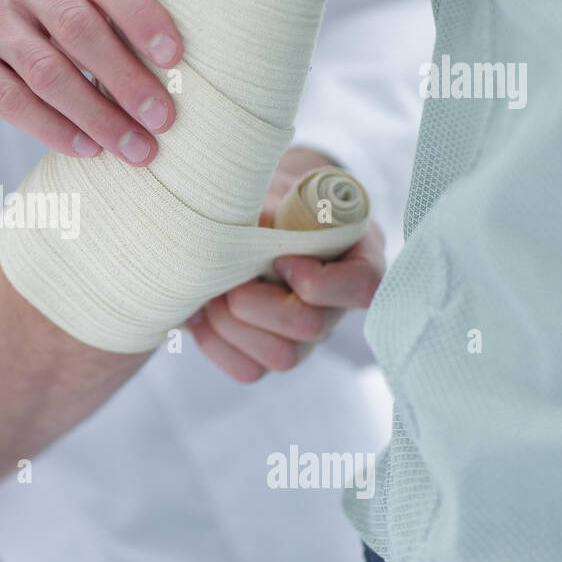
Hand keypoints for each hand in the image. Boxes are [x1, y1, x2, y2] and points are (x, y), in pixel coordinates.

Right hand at [0, 0, 181, 165]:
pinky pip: (12, 100)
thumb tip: (173, 70)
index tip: (175, 59)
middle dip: (127, 81)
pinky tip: (87, 148)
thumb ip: (111, 8)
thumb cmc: (33, 4)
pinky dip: (54, 129)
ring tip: (134, 148)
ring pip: (47, 73)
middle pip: (80, 30)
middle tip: (163, 120)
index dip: (144, 18)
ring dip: (97, 117)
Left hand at [187, 147, 386, 382]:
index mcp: (357, 257)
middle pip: (310, 327)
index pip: (362, 287)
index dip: (319, 281)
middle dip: (257, 302)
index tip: (281, 258)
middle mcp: (337, 306)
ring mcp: (307, 337)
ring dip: (232, 325)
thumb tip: (246, 230)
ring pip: (280, 358)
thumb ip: (272, 209)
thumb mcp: (279, 191)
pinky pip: (248, 370)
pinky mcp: (272, 353)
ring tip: (208, 292)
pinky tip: (199, 312)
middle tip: (227, 275)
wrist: (257, 215)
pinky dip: (215, 343)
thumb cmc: (274, 200)